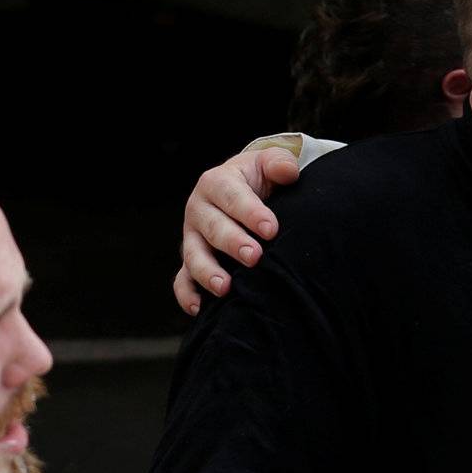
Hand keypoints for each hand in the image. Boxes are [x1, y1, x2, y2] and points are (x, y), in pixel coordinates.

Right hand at [176, 146, 303, 316]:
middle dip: (232, 243)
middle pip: (212, 228)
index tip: (271, 229)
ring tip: (225, 287)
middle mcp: (199, 210)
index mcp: (216, 182)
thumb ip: (278, 163)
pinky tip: (198, 309)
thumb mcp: (267, 164)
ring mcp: (192, 237)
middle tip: (255, 257)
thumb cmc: (258, 179)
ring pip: (193, 255)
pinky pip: (182, 280)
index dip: (250, 213)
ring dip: (208, 272)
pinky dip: (186, 294)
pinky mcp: (190, 260)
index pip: (232, 197)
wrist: (241, 192)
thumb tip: (289, 170)